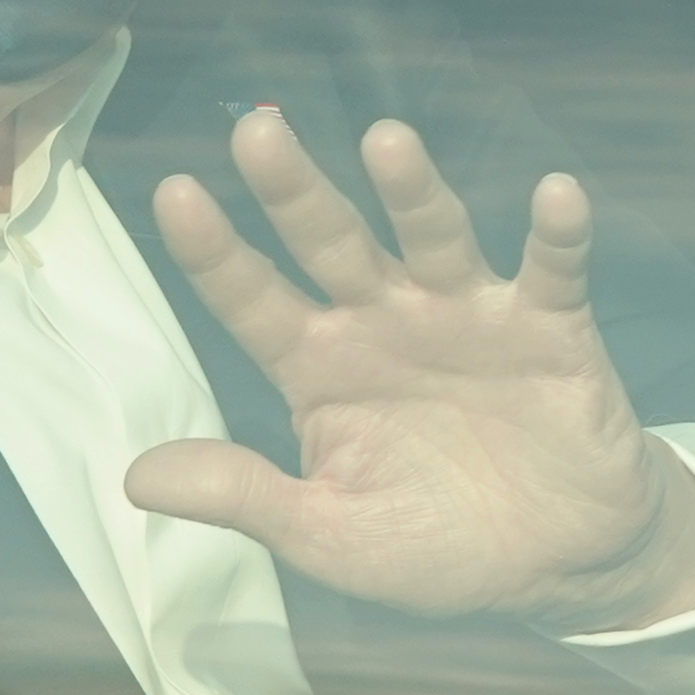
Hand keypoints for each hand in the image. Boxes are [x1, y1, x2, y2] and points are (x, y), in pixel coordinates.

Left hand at [126, 113, 694, 633]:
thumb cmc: (431, 540)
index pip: (251, 298)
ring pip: (433, 239)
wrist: (560, 563)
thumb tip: (133, 480)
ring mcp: (466, 316)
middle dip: (294, 190)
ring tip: (386, 141)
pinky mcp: (550, 330)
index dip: (215, 252)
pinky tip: (556, 194)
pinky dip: (556, 236)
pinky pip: (553, 273)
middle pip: (330, 242)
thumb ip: (244, 497)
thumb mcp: (327, 534)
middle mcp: (382, 319)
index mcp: (318, 362)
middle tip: (257, 132)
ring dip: (412, 192)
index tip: (173, 193)